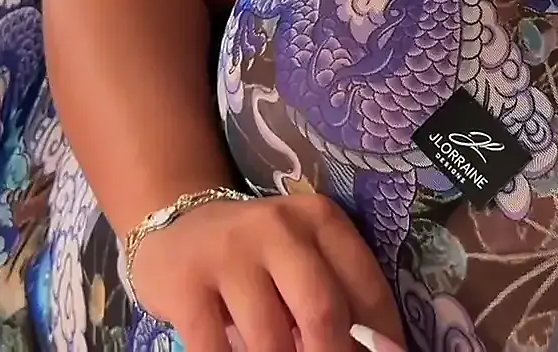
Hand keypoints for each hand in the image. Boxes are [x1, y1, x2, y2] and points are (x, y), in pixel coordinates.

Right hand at [130, 193, 405, 351]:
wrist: (174, 228)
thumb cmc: (256, 256)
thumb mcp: (301, 257)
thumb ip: (335, 295)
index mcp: (319, 219)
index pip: (367, 288)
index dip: (383, 339)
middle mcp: (277, 227)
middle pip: (322, 311)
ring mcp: (228, 254)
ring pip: (271, 339)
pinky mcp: (185, 284)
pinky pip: (216, 349)